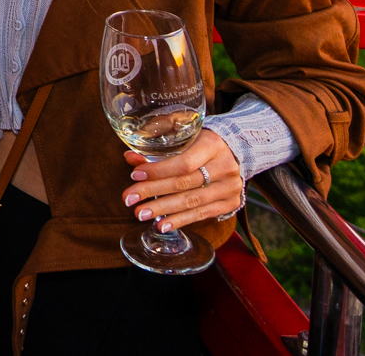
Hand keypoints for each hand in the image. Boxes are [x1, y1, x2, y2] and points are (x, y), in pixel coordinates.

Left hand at [123, 129, 242, 230]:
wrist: (235, 152)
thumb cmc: (203, 144)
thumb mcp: (184, 140)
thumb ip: (158, 151)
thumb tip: (130, 158)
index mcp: (212, 144)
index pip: (183, 163)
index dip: (157, 171)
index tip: (134, 176)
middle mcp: (224, 166)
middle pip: (184, 183)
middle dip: (153, 192)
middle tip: (129, 199)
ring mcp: (230, 187)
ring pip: (192, 201)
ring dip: (163, 210)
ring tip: (141, 214)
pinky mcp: (231, 203)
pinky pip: (202, 214)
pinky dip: (180, 220)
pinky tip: (162, 224)